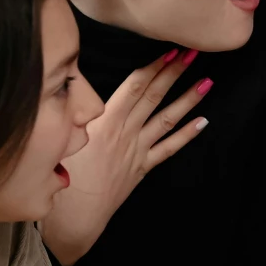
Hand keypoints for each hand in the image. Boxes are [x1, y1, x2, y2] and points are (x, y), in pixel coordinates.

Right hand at [43, 49, 210, 265]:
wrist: (73, 216)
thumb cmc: (58, 175)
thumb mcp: (60, 136)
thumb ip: (75, 113)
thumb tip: (75, 91)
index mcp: (104, 121)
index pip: (135, 86)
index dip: (154, 66)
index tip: (170, 50)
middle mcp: (125, 132)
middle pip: (154, 96)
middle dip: (174, 73)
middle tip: (194, 53)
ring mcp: (136, 151)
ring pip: (167, 119)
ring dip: (187, 100)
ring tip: (207, 81)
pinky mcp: (141, 169)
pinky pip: (168, 149)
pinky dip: (187, 135)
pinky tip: (203, 121)